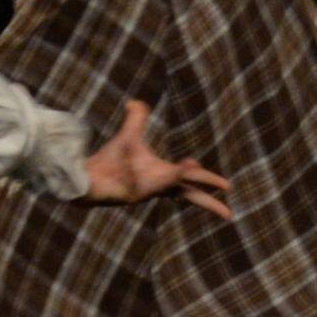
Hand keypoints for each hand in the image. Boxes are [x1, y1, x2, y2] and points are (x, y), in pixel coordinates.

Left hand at [75, 96, 235, 218]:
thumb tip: (134, 102)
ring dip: (180, 175)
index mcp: (164, 174)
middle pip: (190, 196)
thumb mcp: (129, 136)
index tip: (228, 186)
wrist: (87, 175)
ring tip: (193, 164)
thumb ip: (136, 119)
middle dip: (208, 201)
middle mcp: (157, 186)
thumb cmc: (110, 161)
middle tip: (228, 215)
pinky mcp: (131, 196)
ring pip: (169, 185)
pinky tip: (139, 169)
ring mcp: (145, 193)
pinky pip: (141, 185)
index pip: (192, 179)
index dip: (209, 180)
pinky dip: (142, 176)